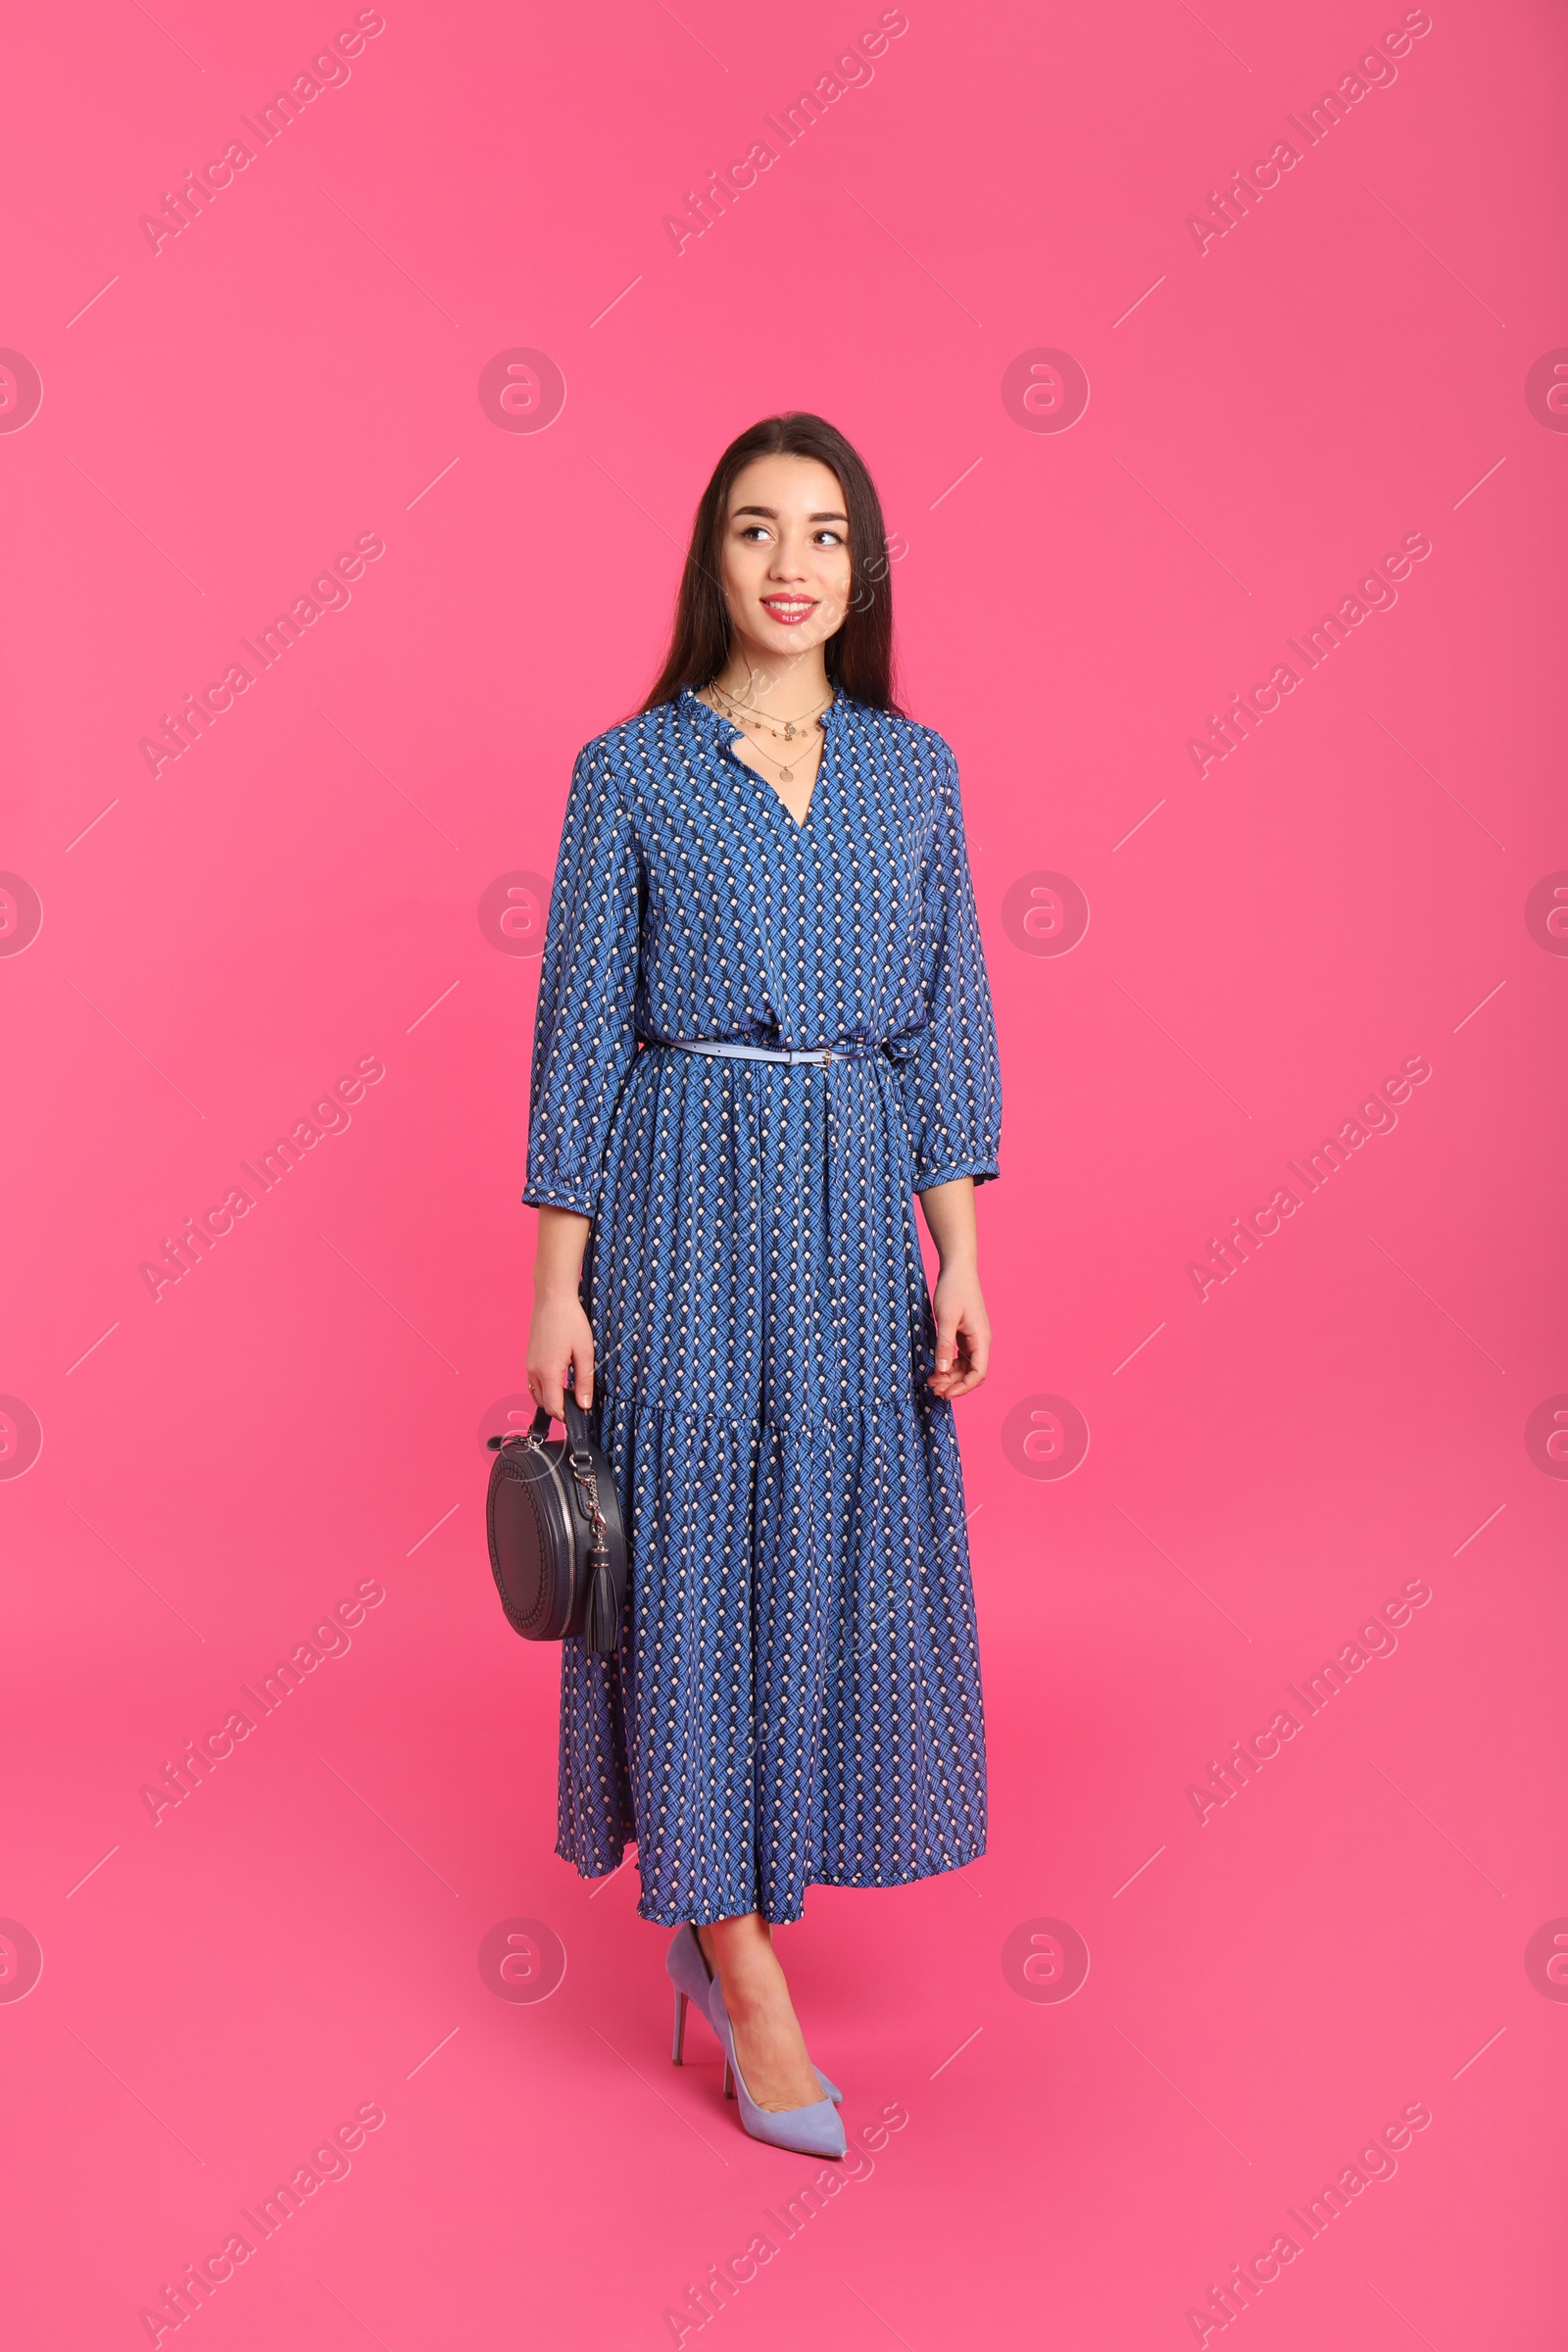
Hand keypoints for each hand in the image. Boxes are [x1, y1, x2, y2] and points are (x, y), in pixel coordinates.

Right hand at [526, 1289, 594, 1417]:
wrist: (552, 1298)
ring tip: (570, 1391)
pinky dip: (545, 1388)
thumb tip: (585, 1404)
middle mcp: (534, 1371)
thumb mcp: (585, 1352)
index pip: (553, 1407)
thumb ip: (585, 1381)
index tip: (580, 1414)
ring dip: (551, 1398)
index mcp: (548, 1371)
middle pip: (544, 1404)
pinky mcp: (529, 1359)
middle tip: (578, 1402)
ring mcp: (529, 1365)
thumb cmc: (569, 1320)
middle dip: (559, 1408)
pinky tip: (559, 1379)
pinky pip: (534, 1382)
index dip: (566, 1416)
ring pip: (537, 1394)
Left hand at [927, 1266, 989, 1399]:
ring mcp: (973, 1339)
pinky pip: (959, 1358)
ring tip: (931, 1382)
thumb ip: (944, 1344)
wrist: (958, 1269)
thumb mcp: (946, 1317)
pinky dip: (948, 1366)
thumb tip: (941, 1371)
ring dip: (950, 1377)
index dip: (963, 1388)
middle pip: (971, 1374)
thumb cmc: (954, 1289)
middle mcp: (980, 1341)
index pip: (979, 1373)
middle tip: (932, 1389)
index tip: (945, 1393)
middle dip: (954, 1384)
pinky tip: (935, 1369)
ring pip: (965, 1367)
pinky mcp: (965, 1335)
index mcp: (981, 1339)